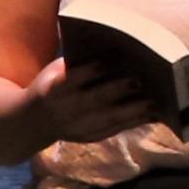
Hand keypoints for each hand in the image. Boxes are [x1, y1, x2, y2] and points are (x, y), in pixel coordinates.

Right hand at [31, 56, 165, 147]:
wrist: (35, 121)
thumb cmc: (52, 86)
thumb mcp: (54, 72)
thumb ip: (75, 64)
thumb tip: (109, 50)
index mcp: (53, 90)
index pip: (70, 80)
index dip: (87, 72)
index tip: (105, 63)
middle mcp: (65, 111)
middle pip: (93, 101)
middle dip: (115, 91)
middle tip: (138, 81)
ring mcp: (78, 128)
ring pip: (107, 120)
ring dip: (133, 112)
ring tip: (154, 102)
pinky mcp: (89, 137)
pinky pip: (115, 130)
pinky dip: (134, 123)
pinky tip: (152, 114)